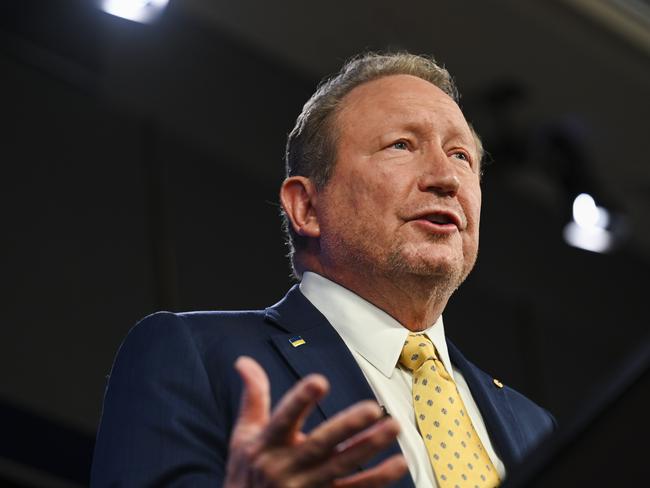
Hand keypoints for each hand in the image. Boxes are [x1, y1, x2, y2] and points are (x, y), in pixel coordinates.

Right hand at [224, 356, 407, 487]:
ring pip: (342, 466)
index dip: (301, 400)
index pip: (284, 418)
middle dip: (346, 427)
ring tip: (393, 427)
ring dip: (369, 447)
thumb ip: (253, 396)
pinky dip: (377, 479)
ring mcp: (307, 486)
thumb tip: (244, 361)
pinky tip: (398, 463)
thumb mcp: (243, 435)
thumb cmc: (247, 472)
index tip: (319, 381)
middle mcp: (287, 466)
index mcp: (267, 444)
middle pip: (320, 445)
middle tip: (372, 408)